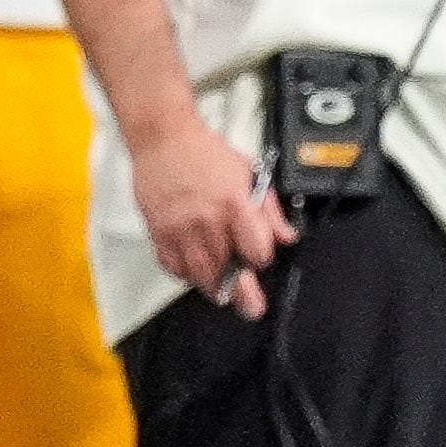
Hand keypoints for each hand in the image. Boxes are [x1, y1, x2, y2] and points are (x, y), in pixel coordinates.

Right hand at [133, 113, 290, 319]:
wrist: (164, 139)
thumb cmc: (205, 153)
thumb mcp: (250, 173)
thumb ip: (269, 209)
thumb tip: (287, 236)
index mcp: (235, 205)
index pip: (256, 250)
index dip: (261, 258)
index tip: (260, 259)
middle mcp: (207, 221)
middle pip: (227, 270)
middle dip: (242, 292)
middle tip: (251, 308)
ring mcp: (179, 228)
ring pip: (199, 274)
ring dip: (212, 289)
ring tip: (222, 296)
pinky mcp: (158, 231)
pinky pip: (171, 265)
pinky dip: (184, 274)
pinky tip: (193, 273)